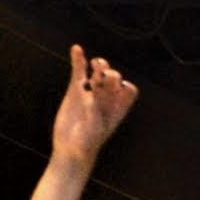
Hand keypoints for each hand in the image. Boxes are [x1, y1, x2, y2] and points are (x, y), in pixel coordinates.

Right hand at [51, 44, 138, 166]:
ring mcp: (91, 93)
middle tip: (103, 77)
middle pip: (114, 78)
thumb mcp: (92, 132)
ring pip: (98, 72)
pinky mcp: (76, 91)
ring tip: (95, 64)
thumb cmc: (86, 146)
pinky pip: (79, 72)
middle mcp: (106, 99)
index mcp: (117, 109)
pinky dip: (78, 60)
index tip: (117, 90)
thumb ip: (93, 114)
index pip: (129, 91)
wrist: (70, 151)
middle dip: (111, 75)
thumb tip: (90, 98)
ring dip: (99, 65)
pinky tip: (76, 49)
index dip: (125, 87)